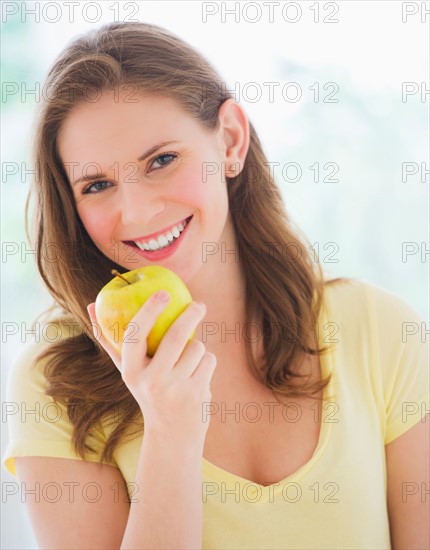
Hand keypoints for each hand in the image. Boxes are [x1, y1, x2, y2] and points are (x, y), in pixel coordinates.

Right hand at [87, 292, 216, 442]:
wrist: (172, 434)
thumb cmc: (147, 391)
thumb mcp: (128, 370)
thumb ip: (110, 340)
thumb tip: (91, 305)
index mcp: (131, 372)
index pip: (135, 334)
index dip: (148, 310)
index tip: (163, 293)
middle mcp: (151, 381)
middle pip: (175, 336)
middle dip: (191, 314)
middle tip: (199, 304)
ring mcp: (175, 389)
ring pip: (197, 347)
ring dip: (198, 347)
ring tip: (188, 363)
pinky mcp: (197, 393)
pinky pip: (209, 359)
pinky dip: (206, 361)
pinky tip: (197, 375)